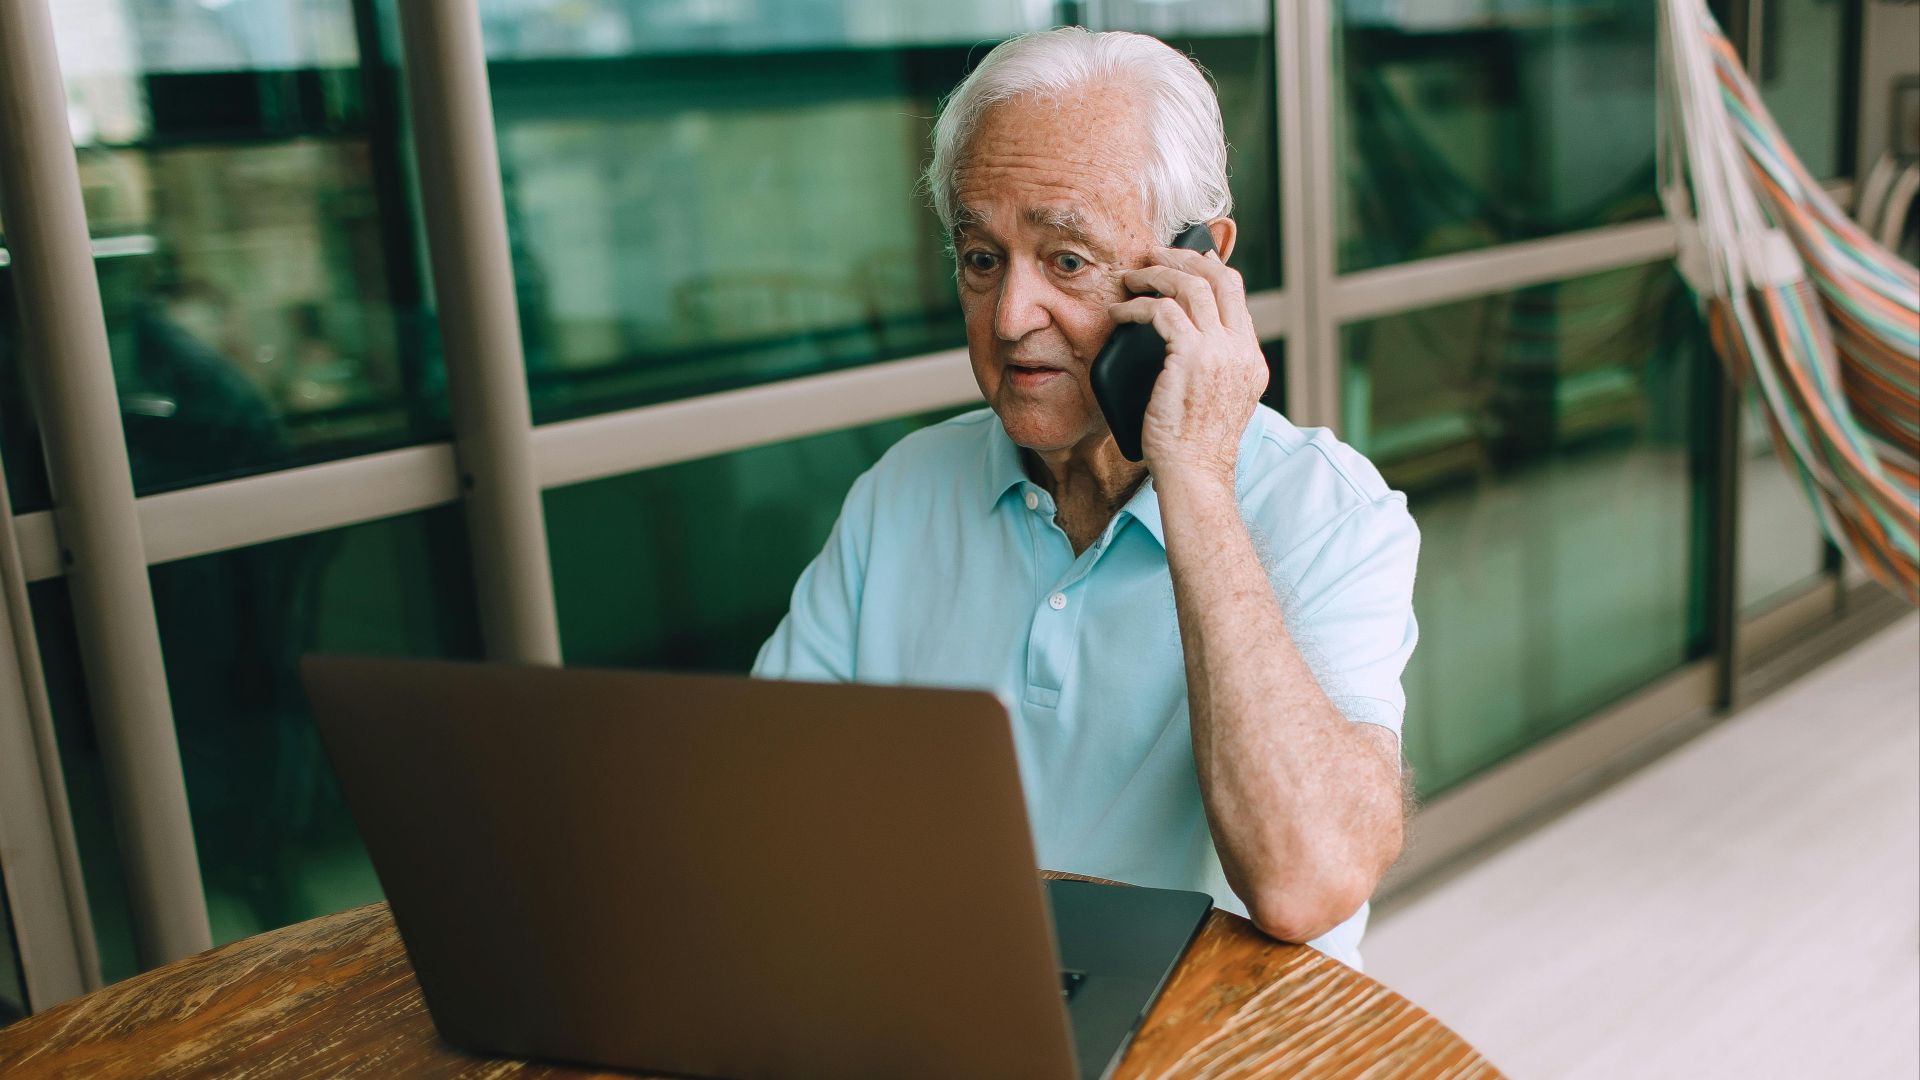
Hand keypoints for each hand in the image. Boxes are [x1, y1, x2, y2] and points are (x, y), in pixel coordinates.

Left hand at [1108, 247, 1267, 486]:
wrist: (1194, 474)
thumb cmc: (1193, 448)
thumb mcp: (1216, 403)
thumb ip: (1212, 370)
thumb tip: (1183, 345)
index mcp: (1250, 360)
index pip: (1236, 296)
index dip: (1209, 270)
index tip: (1185, 261)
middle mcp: (1241, 351)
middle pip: (1221, 279)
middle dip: (1186, 258)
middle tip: (1156, 254)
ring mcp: (1220, 352)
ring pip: (1191, 286)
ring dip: (1157, 274)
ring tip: (1132, 276)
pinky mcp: (1191, 357)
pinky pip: (1162, 312)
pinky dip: (1137, 306)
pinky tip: (1120, 312)